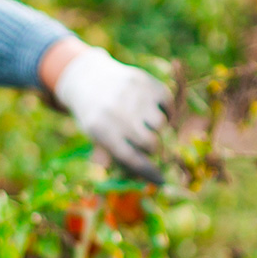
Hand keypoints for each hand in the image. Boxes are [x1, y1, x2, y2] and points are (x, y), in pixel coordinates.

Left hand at [52, 45, 170, 180]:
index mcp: (101, 129)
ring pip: (161, 123)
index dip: (148, 171)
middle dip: (152, 149)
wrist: (88, 77)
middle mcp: (118, 111)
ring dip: (158, 129)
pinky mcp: (145, 81)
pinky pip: (168, 103)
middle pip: (150, 142)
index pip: (130, 157)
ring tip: (148, 125)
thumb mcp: (94, 136)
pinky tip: (155, 110)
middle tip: (149, 146)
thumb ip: (115, 155)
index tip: (160, 180)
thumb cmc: (94, 114)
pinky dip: (166, 110)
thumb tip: (143, 177)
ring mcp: (133, 95)